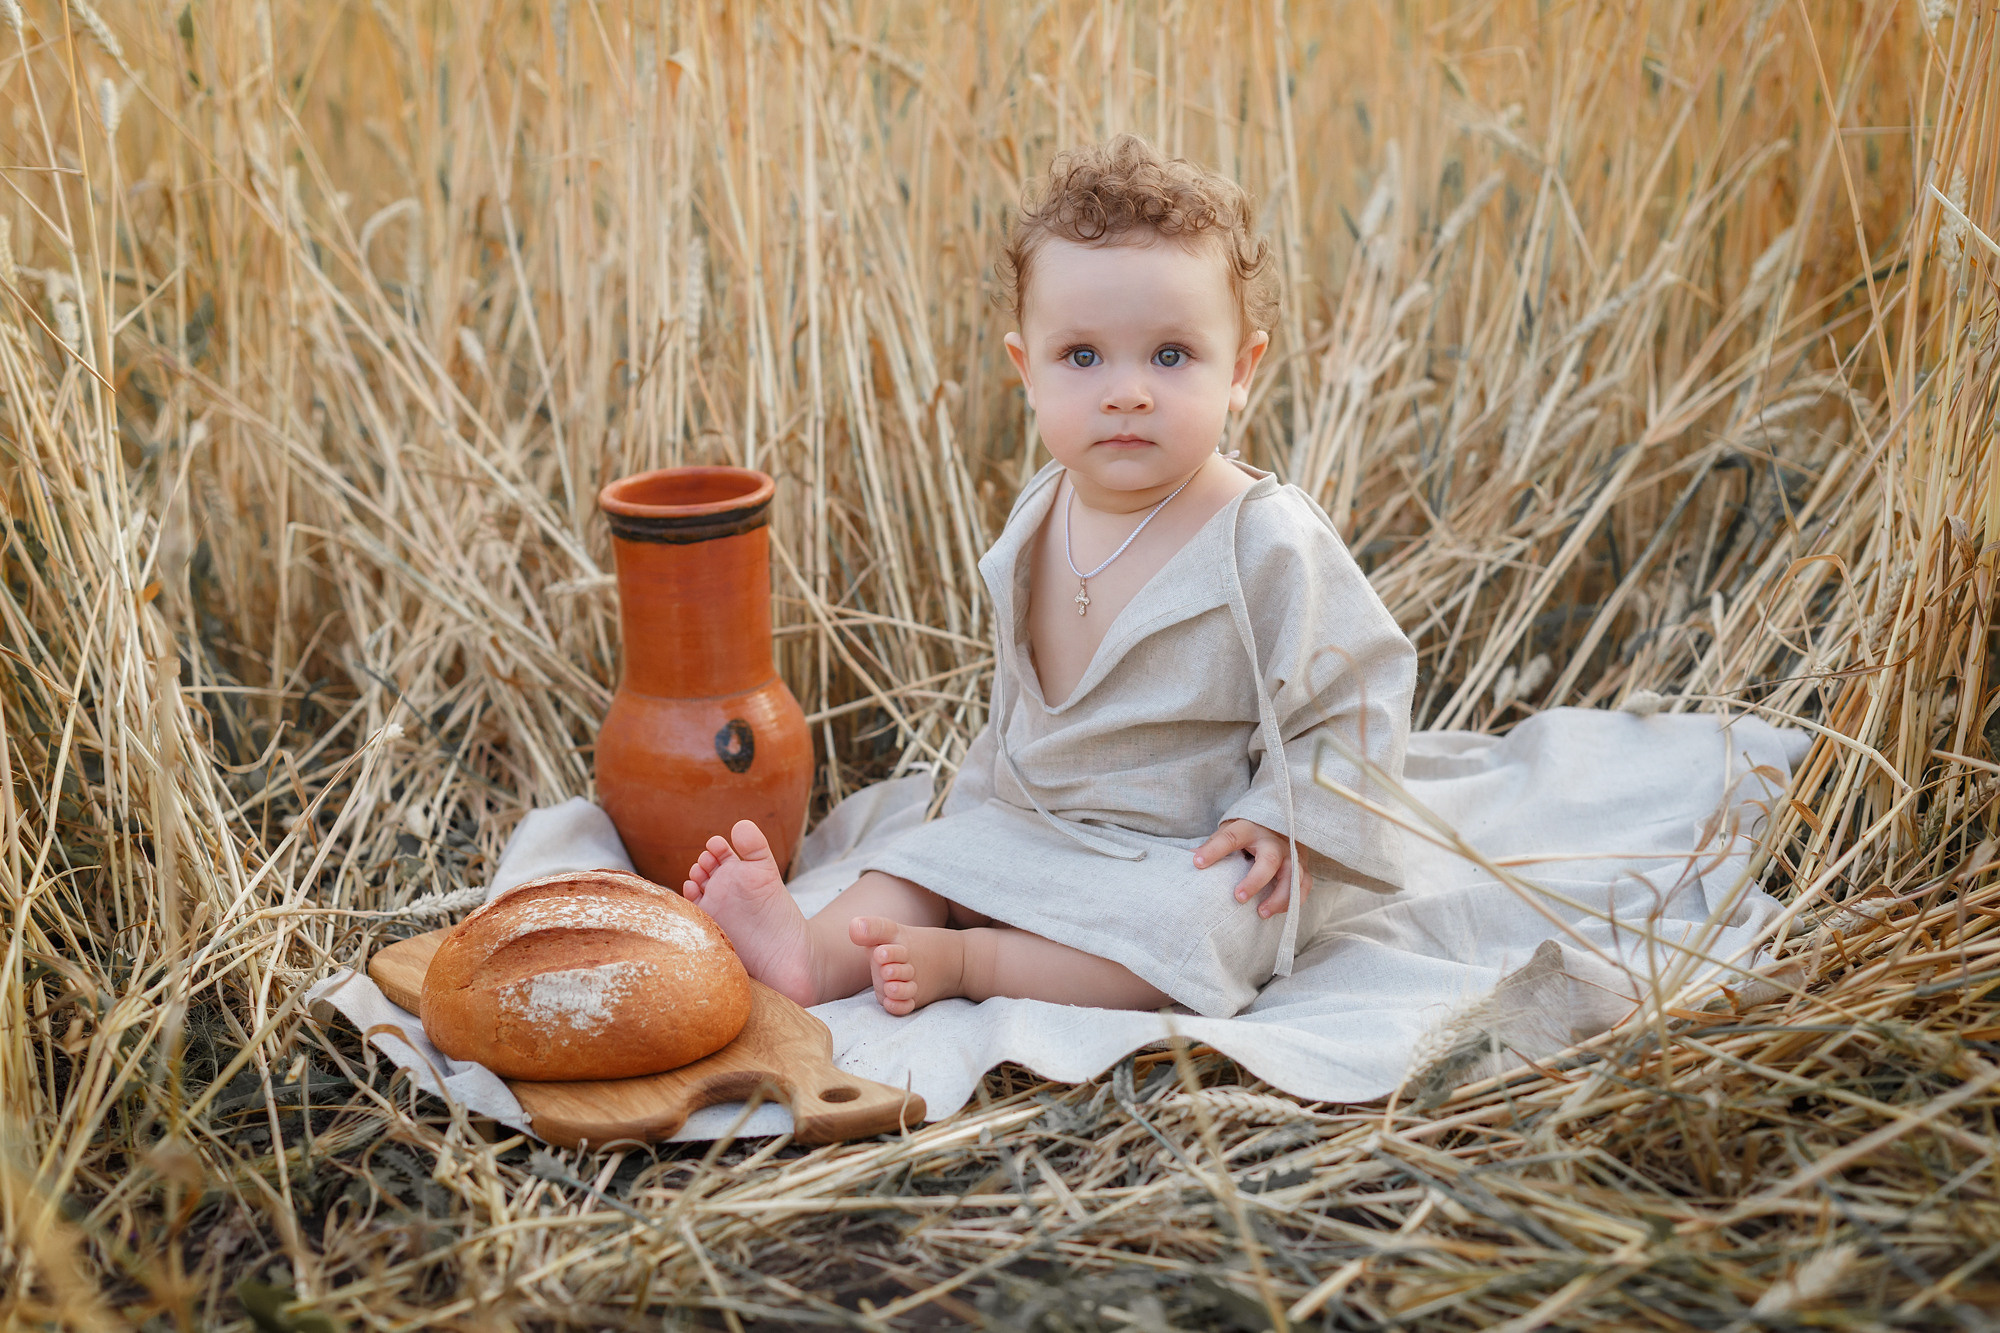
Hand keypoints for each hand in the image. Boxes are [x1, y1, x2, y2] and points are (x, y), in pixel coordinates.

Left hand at [1193, 819, 1309, 917]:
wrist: (1280, 822)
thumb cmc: (1249, 832)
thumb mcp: (1230, 831)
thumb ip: (1214, 844)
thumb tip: (1192, 857)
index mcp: (1250, 829)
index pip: (1230, 837)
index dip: (1214, 850)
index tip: (1197, 863)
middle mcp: (1274, 840)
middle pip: (1269, 859)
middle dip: (1255, 880)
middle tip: (1238, 897)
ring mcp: (1292, 853)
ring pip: (1292, 875)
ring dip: (1279, 897)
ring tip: (1261, 913)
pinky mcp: (1303, 865)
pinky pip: (1304, 885)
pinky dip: (1294, 900)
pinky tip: (1278, 911)